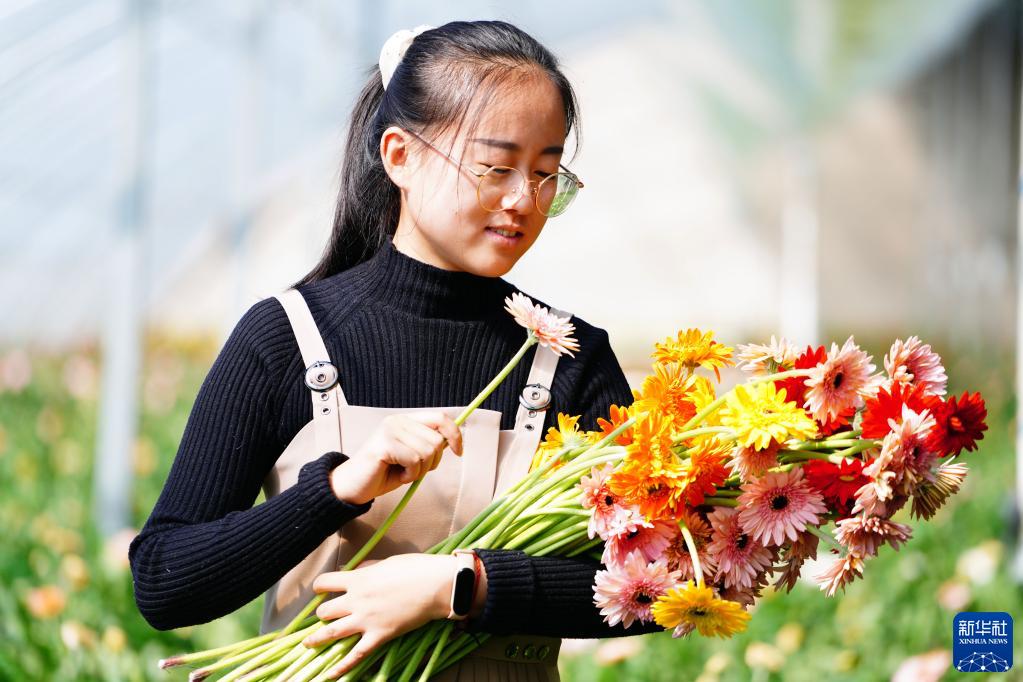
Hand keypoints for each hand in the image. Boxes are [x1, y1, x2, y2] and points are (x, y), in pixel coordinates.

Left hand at [301, 553, 457, 677]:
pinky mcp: (379, 635)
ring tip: (308, 644)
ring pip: (331, 632)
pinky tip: (330, 674)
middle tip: (325, 616)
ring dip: (316, 639)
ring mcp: (366, 620)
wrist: (436, 585)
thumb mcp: (386, 562)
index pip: (325, 583)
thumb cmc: (415, 568)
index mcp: (358, 579)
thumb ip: (365, 568)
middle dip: (322, 614)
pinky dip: (342, 667)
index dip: (320, 587)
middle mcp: (357, 600)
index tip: (321, 590)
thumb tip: (351, 569)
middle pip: (325, 611)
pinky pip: (356, 655)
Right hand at [329, 411, 463, 504]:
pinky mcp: (385, 444)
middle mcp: (397, 421)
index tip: (458, 451)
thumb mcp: (413, 457)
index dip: (454, 434)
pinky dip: (410, 474)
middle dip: (432, 462)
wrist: (354, 486)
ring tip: (402, 472)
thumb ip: (429, 446)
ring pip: (427, 452)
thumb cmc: (383, 473)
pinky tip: (397, 475)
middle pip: (436, 440)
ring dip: (419, 470)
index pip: (440, 417)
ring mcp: (390, 430)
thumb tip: (450, 441)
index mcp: (405, 420)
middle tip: (413, 470)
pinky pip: (414, 460)